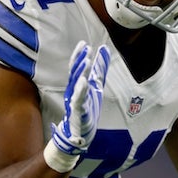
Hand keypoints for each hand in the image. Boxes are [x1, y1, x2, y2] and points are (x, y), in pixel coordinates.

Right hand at [44, 41, 110, 172]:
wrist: (81, 133)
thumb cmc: (88, 107)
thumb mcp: (96, 85)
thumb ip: (99, 69)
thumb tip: (104, 49)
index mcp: (76, 85)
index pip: (75, 67)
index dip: (78, 56)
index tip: (84, 44)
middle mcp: (72, 91)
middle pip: (74, 72)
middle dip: (79, 60)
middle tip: (86, 49)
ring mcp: (74, 101)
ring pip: (75, 83)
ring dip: (80, 71)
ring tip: (86, 61)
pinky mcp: (78, 111)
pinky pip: (78, 99)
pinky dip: (81, 90)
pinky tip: (85, 81)